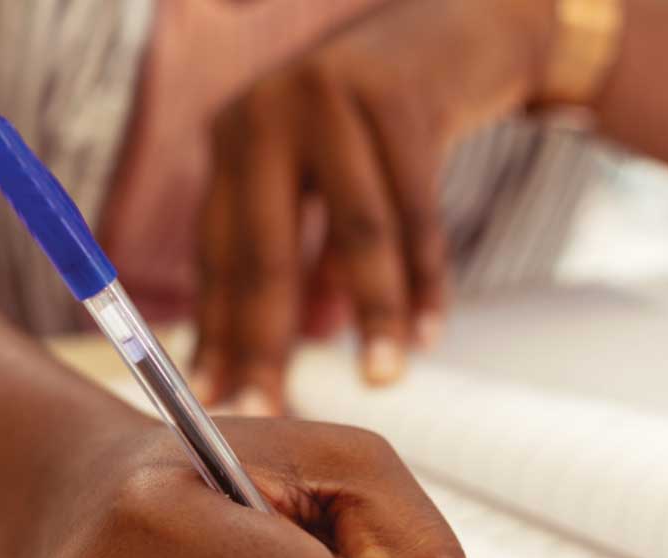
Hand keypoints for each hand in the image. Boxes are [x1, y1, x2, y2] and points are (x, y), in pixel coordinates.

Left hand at [192, 0, 555, 412]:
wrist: (454, 29)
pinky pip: (417, 211)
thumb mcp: (324, 185)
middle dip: (267, 340)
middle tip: (270, 410)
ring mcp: (330, 97)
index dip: (217, 333)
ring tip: (382, 380)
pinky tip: (429, 332)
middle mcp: (267, 113)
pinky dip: (427, 278)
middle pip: (266, 250)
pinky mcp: (397, 96)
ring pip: (355, 233)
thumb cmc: (379, 125)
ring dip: (373, 315)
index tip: (213, 403)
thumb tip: (278, 355)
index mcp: (235, 139)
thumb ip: (303, 263)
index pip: (219, 255)